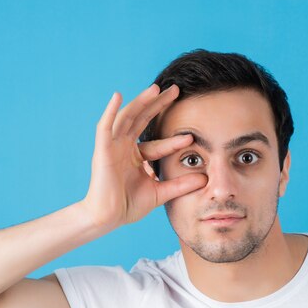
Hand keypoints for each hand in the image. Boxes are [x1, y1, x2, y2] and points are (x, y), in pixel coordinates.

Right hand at [82, 83, 207, 228]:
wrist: (108, 218)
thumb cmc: (128, 206)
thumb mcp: (160, 192)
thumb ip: (180, 185)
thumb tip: (205, 179)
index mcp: (136, 156)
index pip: (157, 142)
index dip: (174, 139)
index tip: (192, 135)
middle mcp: (124, 147)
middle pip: (142, 119)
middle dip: (158, 105)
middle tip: (176, 90)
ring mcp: (113, 147)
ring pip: (127, 118)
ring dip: (140, 102)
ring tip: (156, 88)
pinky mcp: (102, 150)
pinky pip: (105, 127)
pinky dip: (110, 111)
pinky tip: (118, 96)